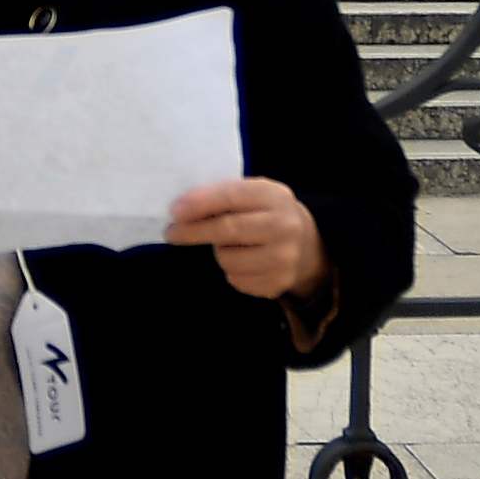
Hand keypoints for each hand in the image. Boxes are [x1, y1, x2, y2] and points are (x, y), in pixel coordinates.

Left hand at [166, 174, 323, 305]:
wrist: (308, 245)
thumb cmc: (267, 214)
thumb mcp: (254, 195)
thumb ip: (225, 196)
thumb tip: (182, 209)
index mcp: (274, 196)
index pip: (231, 197)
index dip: (200, 204)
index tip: (174, 211)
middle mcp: (283, 226)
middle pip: (228, 230)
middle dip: (193, 232)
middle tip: (171, 233)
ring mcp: (283, 258)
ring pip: (228, 259)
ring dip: (219, 252)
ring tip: (230, 245)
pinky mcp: (278, 283)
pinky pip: (236, 279)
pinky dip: (232, 271)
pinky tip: (244, 261)